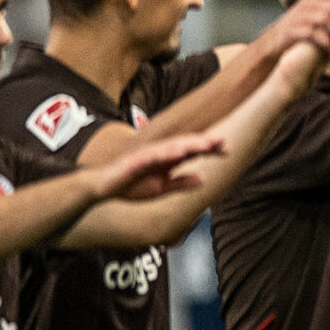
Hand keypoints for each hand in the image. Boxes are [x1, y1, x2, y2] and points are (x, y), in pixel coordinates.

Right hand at [100, 131, 223, 202]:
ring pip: (170, 147)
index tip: (227, 151)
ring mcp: (147, 155)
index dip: (209, 151)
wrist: (103, 188)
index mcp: (167, 161)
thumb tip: (202, 180)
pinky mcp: (134, 160)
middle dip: (203, 143)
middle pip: (184, 146)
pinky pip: (151, 155)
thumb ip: (180, 184)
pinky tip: (178, 152)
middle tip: (222, 141)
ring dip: (188, 144)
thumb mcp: (161, 189)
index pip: (192, 153)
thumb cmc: (131, 186)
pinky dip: (165, 153)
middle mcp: (159, 154)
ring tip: (205, 144)